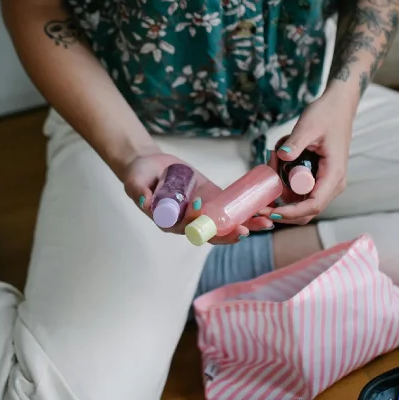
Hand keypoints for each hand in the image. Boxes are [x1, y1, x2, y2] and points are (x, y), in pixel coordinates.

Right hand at [121, 152, 271, 243]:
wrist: (151, 166)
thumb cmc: (140, 174)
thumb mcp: (134, 180)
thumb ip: (137, 190)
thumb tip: (143, 201)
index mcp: (170, 222)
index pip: (186, 229)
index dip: (197, 224)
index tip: (204, 212)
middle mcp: (189, 222)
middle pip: (211, 233)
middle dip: (228, 233)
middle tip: (244, 231)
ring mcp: (203, 213)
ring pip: (225, 225)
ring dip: (245, 225)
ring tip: (264, 223)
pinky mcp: (213, 201)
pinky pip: (231, 210)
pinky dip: (247, 211)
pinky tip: (264, 210)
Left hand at [269, 91, 356, 224]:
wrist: (338, 107)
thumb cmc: (327, 114)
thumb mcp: (308, 126)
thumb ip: (295, 143)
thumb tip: (281, 156)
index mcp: (334, 175)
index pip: (313, 205)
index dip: (291, 213)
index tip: (271, 211)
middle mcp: (333, 184)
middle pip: (307, 212)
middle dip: (283, 210)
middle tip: (261, 203)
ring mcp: (327, 184)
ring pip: (302, 203)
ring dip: (283, 193)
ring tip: (272, 164)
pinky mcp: (320, 180)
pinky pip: (301, 192)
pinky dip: (286, 185)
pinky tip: (278, 165)